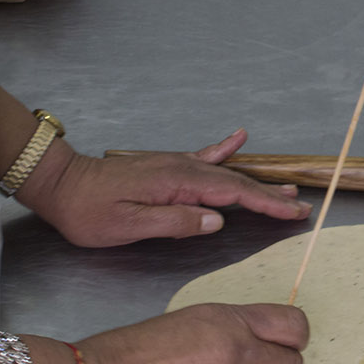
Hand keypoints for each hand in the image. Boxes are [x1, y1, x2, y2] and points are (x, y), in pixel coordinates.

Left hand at [17, 129, 312, 246]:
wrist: (61, 184)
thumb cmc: (89, 211)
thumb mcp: (128, 225)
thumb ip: (176, 221)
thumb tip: (217, 219)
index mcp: (178, 183)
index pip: (233, 194)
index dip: (267, 204)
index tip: (293, 213)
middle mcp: (182, 168)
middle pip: (237, 182)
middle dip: (271, 196)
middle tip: (301, 207)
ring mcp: (176, 164)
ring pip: (226, 173)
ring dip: (257, 182)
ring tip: (286, 188)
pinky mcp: (167, 166)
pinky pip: (205, 157)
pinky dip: (225, 149)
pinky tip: (240, 137)